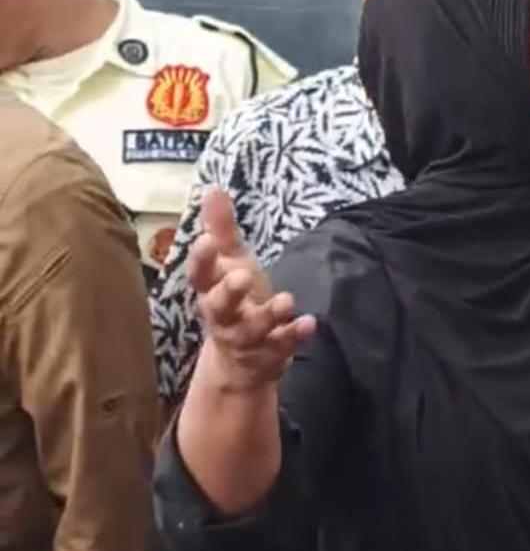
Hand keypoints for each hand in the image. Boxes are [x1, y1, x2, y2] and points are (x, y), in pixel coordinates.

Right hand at [188, 188, 314, 392]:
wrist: (240, 361)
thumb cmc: (235, 300)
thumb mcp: (230, 262)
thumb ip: (222, 229)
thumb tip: (213, 189)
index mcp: (210, 289)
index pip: (199, 274)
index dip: (201, 259)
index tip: (207, 241)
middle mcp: (223, 316)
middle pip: (218, 306)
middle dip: (228, 292)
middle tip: (241, 275)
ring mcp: (246, 338)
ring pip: (252, 330)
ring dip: (268, 316)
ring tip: (287, 300)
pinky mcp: (269, 353)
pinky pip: (281, 346)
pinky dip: (294, 335)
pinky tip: (310, 323)